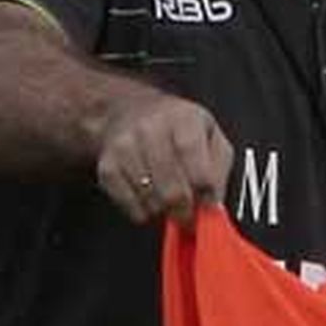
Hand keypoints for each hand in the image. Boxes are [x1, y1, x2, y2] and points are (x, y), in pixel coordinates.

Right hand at [95, 92, 233, 225]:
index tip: (206, 206)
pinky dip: (143, 211)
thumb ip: (218, 170)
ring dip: (163, 210)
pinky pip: (131, 206)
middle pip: (173, 191)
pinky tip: (149, 196)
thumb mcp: (210, 136)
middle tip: (188, 214)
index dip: (203, 193)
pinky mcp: (108, 167)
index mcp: (183, 119)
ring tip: (167, 198)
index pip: (198, 168)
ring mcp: (125, 148)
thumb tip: (213, 205)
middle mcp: (150, 129)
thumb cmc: (176, 129)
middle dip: (184, 212)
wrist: (128, 111)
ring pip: (152, 202)